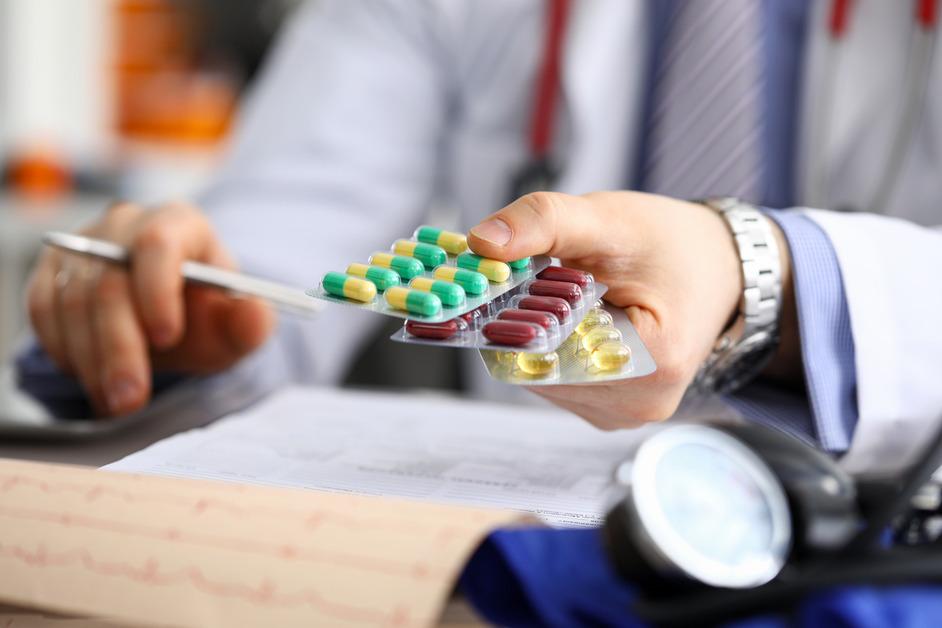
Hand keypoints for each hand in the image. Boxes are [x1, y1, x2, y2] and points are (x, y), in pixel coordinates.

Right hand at [26, 202, 274, 415]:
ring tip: (118, 400)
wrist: (174, 322)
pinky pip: (45, 311)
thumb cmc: (207, 318)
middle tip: (131, 397)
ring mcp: (84, 246)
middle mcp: (126, 224)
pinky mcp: (53, 272)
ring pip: (72, 302)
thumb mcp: (238, 326)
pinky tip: (94, 377)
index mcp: (179, 223)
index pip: (157, 243)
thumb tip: (254, 311)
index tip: (167, 338)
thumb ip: (252, 322)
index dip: (157, 290)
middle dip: (119, 347)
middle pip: (110, 281)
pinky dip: (66, 351)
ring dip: (91, 360)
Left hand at [468, 191, 795, 428]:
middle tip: (523, 279)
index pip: (546, 354)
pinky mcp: (614, 408)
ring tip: (555, 295)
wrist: (721, 267)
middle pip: (541, 371)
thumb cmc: (672, 244)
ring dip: (535, 335)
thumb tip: (482, 241)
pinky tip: (566, 317)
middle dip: (523, 323)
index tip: (492, 283)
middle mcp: (639, 405)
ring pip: (544, 378)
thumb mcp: (608, 220)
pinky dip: (550, 346)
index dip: (512, 316)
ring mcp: (626, 413)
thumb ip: (544, 223)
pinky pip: (560, 380)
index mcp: (651, 366)